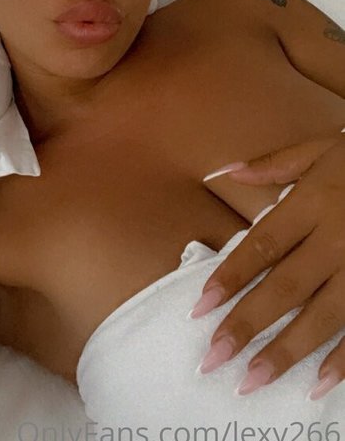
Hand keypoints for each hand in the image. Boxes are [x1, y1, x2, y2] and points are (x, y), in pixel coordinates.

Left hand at [191, 133, 344, 398]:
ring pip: (323, 316)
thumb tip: (224, 172)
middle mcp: (337, 238)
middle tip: (214, 357)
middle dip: (248, 324)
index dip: (231, 276)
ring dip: (287, 352)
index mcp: (314, 202)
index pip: (264, 245)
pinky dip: (343, 359)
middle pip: (286, 287)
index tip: (201, 306)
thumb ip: (274, 165)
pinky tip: (318, 384)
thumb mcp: (320, 149)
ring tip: (252, 380)